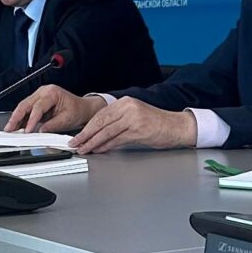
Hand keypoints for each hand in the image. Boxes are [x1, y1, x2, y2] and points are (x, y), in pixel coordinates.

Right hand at [6, 87, 97, 132]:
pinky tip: (16, 126)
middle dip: (16, 117)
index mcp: (52, 93)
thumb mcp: (66, 120)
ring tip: (10, 129)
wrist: (82, 108)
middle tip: (9, 128)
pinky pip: (27, 110)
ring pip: (23, 106)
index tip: (27, 131)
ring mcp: (39, 96)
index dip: (31, 120)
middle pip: (25, 104)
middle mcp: (44, 91)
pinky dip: (21, 118)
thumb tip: (40, 131)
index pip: (38, 107)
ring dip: (16, 118)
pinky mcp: (37, 102)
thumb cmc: (77, 111)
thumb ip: (52, 125)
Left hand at [74, 99, 197, 153]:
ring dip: (93, 142)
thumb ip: (116, 121)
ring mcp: (133, 118)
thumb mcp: (134, 116)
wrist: (176, 127)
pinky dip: (106, 146)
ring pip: (106, 132)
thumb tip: (97, 133)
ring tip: (84, 149)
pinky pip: (117, 139)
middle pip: (101, 122)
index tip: (78, 135)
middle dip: (85, 135)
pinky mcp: (138, 130)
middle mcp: (128, 107)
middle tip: (75, 143)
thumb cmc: (156, 124)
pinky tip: (99, 150)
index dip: (87, 126)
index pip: (100, 114)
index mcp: (125, 102)